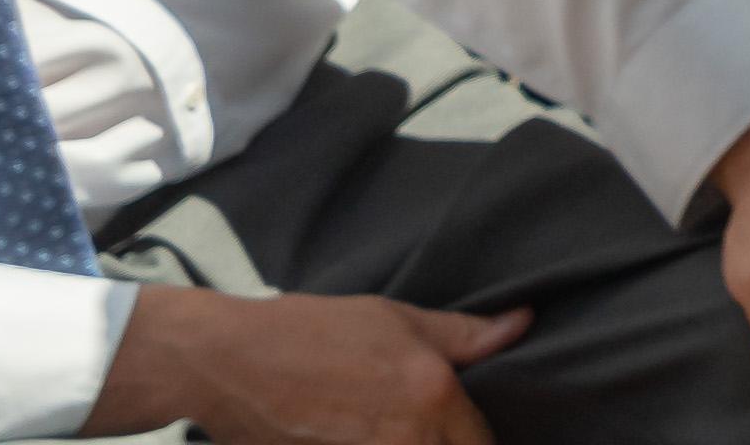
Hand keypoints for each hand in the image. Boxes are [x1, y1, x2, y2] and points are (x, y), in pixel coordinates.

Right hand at [86, 282, 523, 444]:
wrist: (228, 362)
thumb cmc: (314, 330)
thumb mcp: (396, 318)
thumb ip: (464, 334)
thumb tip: (521, 324)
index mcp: (433, 396)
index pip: (482, 444)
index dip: (480, 442)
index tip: (470, 435)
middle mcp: (405, 439)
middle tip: (442, 433)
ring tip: (394, 430)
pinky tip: (359, 436)